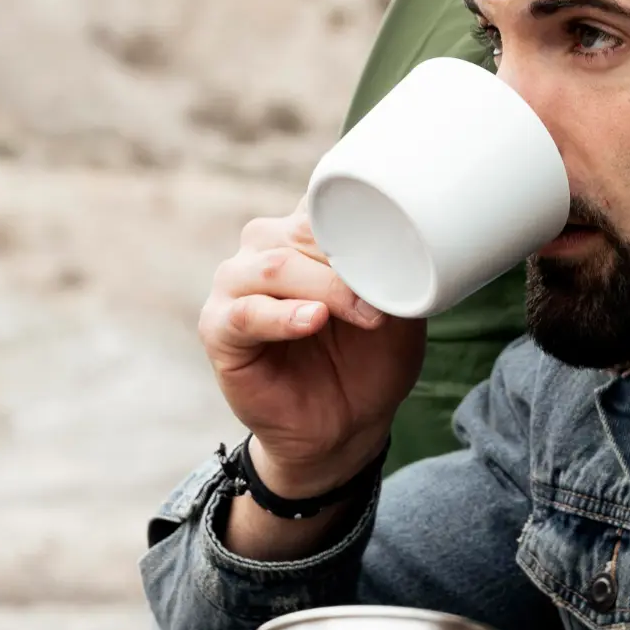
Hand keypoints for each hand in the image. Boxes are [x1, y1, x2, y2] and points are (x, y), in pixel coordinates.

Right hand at [198, 206, 425, 496]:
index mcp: (303, 233)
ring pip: (275, 266)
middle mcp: (263, 249)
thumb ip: (398, 273)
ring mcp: (235, 286)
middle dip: (348, 260)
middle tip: (386, 296)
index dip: (358, 216)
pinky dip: (282, 316)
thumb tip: (411, 244)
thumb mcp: (398, 311)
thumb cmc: (369, 359)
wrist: (347, 427)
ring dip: (326, 288)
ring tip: (364, 315)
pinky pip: (246, 313)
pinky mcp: (218, 328)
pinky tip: (312, 321)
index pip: (323, 202)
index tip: (397, 234)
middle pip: (301, 232)